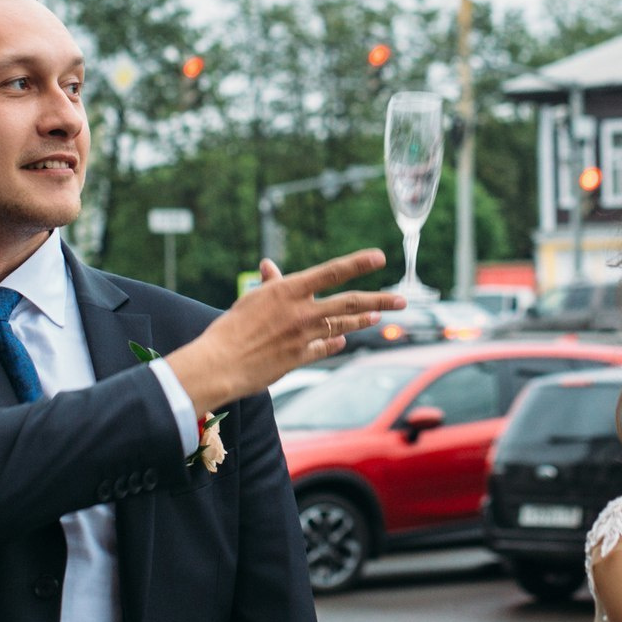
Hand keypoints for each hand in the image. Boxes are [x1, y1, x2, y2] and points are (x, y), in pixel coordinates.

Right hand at [166, 252, 403, 416]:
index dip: (358, 263)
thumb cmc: (231, 327)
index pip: (331, 271)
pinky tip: (344, 339)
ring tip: (377, 317)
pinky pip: (326, 347)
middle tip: (402, 301)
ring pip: (343, 325)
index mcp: (288, 290)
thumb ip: (270, 283)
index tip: (380, 257)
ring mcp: (304, 336)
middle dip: (379, 300)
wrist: (220, 363)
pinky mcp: (301, 358)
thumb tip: (270, 266)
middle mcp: (301, 311)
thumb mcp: (251, 299)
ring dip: (363, 320)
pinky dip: (336, 341)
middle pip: (350, 302)